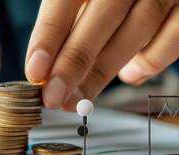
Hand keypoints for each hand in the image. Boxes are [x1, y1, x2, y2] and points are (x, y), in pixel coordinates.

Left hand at [25, 0, 178, 110]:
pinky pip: (172, 41)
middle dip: (73, 65)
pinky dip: (148, 64)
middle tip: (54, 97)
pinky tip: (128, 74)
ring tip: (79, 99)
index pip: (64, 1)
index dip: (47, 39)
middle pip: (100, 20)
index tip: (35, 73)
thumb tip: (45, 69)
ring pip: (135, 33)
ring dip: (102, 74)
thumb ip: (68, 23)